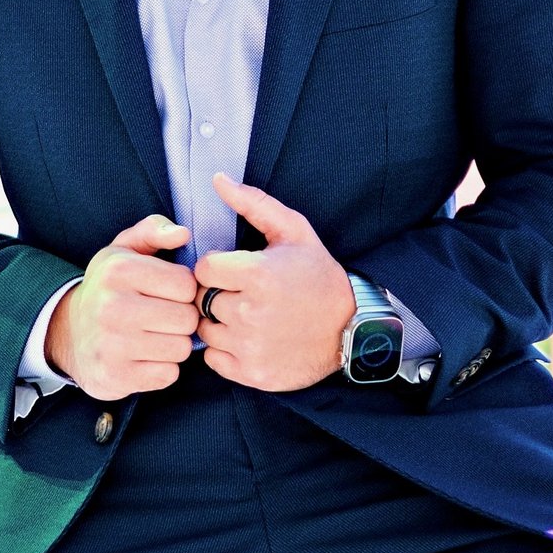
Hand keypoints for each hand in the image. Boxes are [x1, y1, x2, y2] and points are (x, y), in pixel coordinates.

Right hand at [42, 214, 199, 400]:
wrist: (67, 333)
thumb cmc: (109, 289)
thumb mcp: (123, 251)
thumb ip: (153, 231)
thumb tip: (182, 234)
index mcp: (118, 270)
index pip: (186, 284)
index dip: (182, 290)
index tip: (165, 292)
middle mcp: (112, 306)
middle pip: (187, 318)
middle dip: (180, 318)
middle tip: (160, 317)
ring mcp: (112, 344)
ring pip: (181, 348)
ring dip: (173, 344)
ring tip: (152, 336)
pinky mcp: (116, 376)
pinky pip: (168, 374)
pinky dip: (162, 368)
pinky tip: (144, 357)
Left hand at [194, 176, 353, 391]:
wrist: (351, 329)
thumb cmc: (318, 276)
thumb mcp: (293, 231)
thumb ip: (253, 203)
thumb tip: (217, 179)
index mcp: (257, 274)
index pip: (203, 268)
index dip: (218, 266)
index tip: (236, 270)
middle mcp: (250, 312)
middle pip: (201, 298)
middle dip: (216, 293)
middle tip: (241, 293)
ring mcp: (250, 346)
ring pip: (204, 329)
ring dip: (218, 322)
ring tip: (245, 316)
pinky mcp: (251, 373)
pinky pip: (212, 358)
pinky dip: (223, 349)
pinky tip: (247, 338)